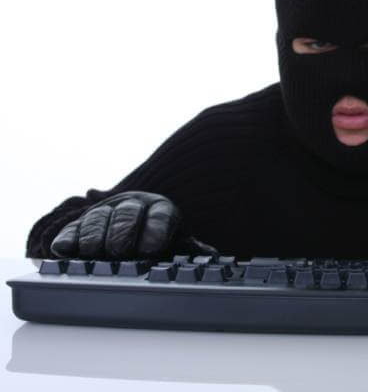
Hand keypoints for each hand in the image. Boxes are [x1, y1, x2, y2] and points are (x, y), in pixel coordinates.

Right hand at [50, 191, 216, 258]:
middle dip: (123, 232)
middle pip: (128, 214)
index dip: (156, 229)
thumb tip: (210, 256)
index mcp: (161, 209)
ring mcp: (107, 212)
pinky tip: (63, 250)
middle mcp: (134, 205)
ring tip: (93, 253)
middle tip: (120, 250)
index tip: (153, 248)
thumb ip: (192, 250)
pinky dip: (68, 238)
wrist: (136, 230)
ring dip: (94, 236)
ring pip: (99, 218)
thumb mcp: (178, 244)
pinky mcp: (82, 223)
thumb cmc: (161, 241)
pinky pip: (73, 228)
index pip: (161, 215)